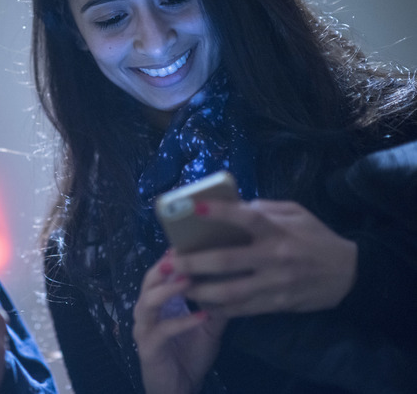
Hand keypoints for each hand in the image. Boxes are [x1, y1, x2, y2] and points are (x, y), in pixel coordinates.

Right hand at [133, 253, 227, 393]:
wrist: (178, 390)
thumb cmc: (189, 356)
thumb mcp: (208, 326)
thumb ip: (215, 304)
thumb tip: (236, 278)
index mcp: (157, 304)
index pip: (160, 274)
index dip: (171, 258)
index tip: (187, 240)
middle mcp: (146, 312)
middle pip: (148, 282)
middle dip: (164, 267)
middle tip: (181, 253)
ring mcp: (144, 330)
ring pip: (147, 303)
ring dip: (168, 290)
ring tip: (188, 280)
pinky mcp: (148, 348)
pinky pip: (163, 331)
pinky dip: (183, 322)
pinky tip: (202, 316)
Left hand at [173, 199, 357, 317]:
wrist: (347, 273)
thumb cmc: (314, 236)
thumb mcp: (294, 213)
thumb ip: (262, 209)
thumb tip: (228, 206)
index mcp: (278, 230)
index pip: (247, 218)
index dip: (220, 213)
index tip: (194, 208)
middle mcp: (275, 257)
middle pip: (227, 261)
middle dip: (193, 262)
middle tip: (168, 261)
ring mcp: (275, 284)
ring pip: (229, 292)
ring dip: (199, 290)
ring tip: (177, 285)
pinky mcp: (275, 304)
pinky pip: (240, 309)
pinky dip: (217, 308)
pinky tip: (199, 303)